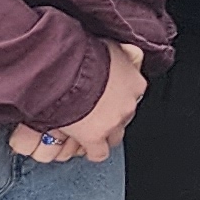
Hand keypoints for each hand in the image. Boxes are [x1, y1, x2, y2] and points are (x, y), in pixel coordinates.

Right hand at [19, 42, 144, 164]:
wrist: (65, 68)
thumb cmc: (82, 53)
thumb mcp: (109, 46)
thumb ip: (119, 53)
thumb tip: (127, 49)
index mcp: (134, 81)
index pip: (133, 95)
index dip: (118, 98)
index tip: (108, 98)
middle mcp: (128, 103)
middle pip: (125, 116)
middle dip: (113, 117)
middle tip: (97, 114)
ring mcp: (113, 121)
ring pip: (115, 136)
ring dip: (105, 134)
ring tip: (91, 129)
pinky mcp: (95, 136)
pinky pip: (99, 153)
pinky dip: (93, 151)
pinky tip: (85, 147)